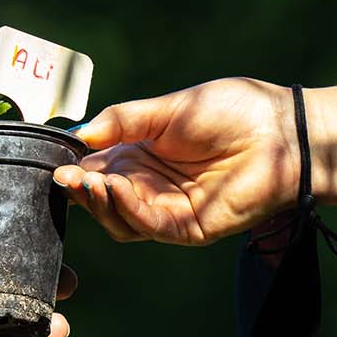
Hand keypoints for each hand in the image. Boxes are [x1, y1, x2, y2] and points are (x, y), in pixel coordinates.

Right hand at [53, 78, 298, 244]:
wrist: (280, 131)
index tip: (56, 160)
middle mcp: (151, 186)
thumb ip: (123, 121)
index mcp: (143, 156)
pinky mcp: (188, 227)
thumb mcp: (167, 109)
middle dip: (81, 189)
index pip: (98, 169)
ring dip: (99, 203)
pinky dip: (127, 210)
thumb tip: (79, 134)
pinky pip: (148, 226)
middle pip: (102, 199)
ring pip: (119, 220)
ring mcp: (168, 209)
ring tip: (89, 182)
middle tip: (64, 177)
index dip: (76, 168)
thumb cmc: (232, 112)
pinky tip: (115, 189)